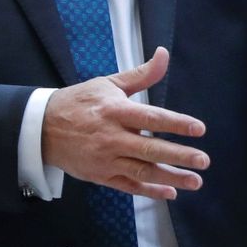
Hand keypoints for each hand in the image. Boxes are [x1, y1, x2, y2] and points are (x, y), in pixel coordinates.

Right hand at [42, 46, 207, 199]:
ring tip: (196, 182)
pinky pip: (129, 186)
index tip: (199, 129)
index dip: (177, 124)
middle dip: (180, 156)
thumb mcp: (109, 83)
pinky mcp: (100, 176)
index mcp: (116, 111)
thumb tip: (164, 54)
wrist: (42, 128)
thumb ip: (141, 74)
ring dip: (171, 178)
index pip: (151, 118)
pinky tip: (171, 192)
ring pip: (142, 172)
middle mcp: (112, 137)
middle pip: (150, 149)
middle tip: (204, 160)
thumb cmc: (80, 102)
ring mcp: (105, 159)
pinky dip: (150, 191)